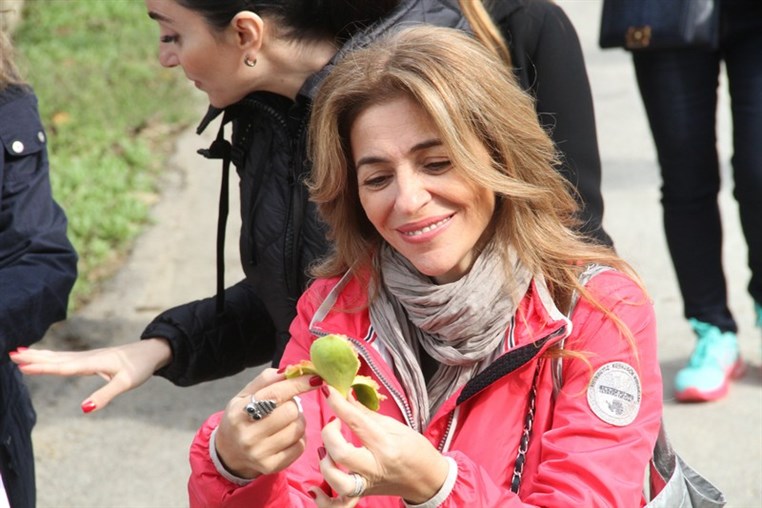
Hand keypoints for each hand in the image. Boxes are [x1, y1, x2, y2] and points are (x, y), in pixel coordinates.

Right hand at [9, 338, 170, 412]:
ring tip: (18, 353)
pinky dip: (51, 356)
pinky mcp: (90, 358)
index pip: (64, 367)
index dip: (44, 368)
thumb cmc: (140, 367)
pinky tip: (43, 356)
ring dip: (39, 355)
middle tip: (11, 355)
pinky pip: (66, 357)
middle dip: (34, 358)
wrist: (152, 352)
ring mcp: (88, 356)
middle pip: (57, 358)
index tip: (22, 367)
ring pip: (59, 356)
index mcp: (94, 362)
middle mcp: (88, 357)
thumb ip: (105, 395)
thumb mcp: (126, 384)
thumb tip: (84, 409)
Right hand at [214, 368, 323, 478]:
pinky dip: (299, 437)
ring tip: (285, 421)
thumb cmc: (242, 417)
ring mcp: (260, 453)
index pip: (276, 394)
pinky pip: (300, 446)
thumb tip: (291, 370)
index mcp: (239, 413)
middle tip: (285, 406)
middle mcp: (248, 435)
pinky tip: (287, 435)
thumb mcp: (245, 395)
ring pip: (298, 428)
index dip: (298, 384)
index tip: (315, 378)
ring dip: (298, 420)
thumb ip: (267, 380)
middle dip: (294, 405)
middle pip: (291, 411)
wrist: (229, 452)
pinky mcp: (272, 466)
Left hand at [314, 386, 448, 503]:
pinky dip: (324, 500)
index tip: (327, 389)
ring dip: (325, 463)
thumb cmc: (416, 450)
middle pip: (341, 453)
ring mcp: (367, 484)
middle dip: (329, 433)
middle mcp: (374, 467)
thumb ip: (366, 414)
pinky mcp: (362, 495)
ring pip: (336, 481)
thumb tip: (346, 396)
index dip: (338, 403)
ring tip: (327, 450)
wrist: (429, 480)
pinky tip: (315, 489)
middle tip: (334, 422)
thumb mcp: (395, 427)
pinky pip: (338, 505)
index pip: (356, 421)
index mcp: (385, 445)